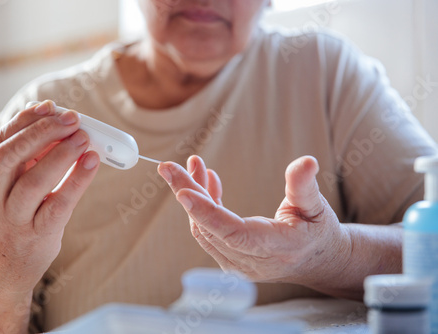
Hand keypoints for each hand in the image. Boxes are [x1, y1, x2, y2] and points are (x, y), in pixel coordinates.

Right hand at [0, 100, 98, 330]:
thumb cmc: (6, 224)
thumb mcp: (1, 192)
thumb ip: (22, 164)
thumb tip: (56, 130)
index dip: (25, 121)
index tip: (50, 107)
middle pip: (11, 156)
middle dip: (43, 132)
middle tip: (72, 119)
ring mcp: (11, 220)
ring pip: (33, 181)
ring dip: (61, 154)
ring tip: (83, 138)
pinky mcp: (36, 236)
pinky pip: (59, 204)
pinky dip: (77, 180)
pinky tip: (91, 163)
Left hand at [158, 155, 351, 286]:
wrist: (315, 261)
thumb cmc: (316, 231)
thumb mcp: (317, 207)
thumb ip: (305, 186)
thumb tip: (306, 161)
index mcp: (275, 247)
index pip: (234, 233)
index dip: (207, 213)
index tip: (182, 192)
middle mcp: (251, 262)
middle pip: (209, 228)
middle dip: (187, 193)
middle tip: (168, 167)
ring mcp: (236, 264)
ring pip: (203, 229)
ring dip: (194, 196)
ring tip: (193, 165)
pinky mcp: (228, 259)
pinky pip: (206, 232)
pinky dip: (202, 206)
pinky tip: (206, 182)